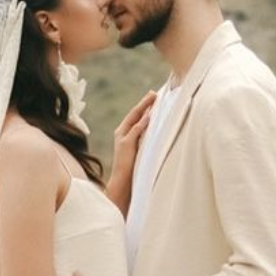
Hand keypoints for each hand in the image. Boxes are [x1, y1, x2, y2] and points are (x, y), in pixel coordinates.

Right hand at [107, 91, 155, 214]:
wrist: (121, 183)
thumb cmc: (131, 169)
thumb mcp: (138, 152)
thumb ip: (142, 140)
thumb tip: (153, 133)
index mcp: (124, 134)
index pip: (135, 116)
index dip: (144, 106)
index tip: (153, 98)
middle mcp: (121, 133)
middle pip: (134, 113)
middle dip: (144, 102)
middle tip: (154, 92)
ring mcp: (122, 138)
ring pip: (134, 118)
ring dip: (144, 107)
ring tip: (153, 98)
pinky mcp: (125, 145)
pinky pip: (135, 130)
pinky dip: (142, 122)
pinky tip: (150, 115)